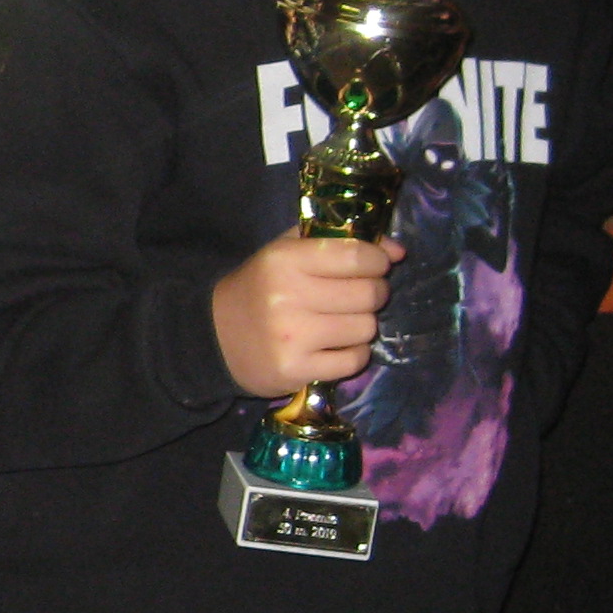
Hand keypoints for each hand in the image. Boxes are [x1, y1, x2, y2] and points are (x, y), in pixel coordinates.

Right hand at [211, 230, 404, 397]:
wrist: (214, 337)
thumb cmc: (260, 288)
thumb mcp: (288, 252)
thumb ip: (340, 242)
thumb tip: (398, 251)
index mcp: (285, 260)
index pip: (358, 256)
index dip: (378, 260)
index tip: (374, 266)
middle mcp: (287, 297)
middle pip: (368, 294)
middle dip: (374, 293)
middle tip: (359, 296)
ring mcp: (291, 337)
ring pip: (366, 328)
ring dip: (362, 325)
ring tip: (341, 322)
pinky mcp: (296, 370)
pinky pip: (354, 360)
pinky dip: (353, 354)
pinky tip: (334, 347)